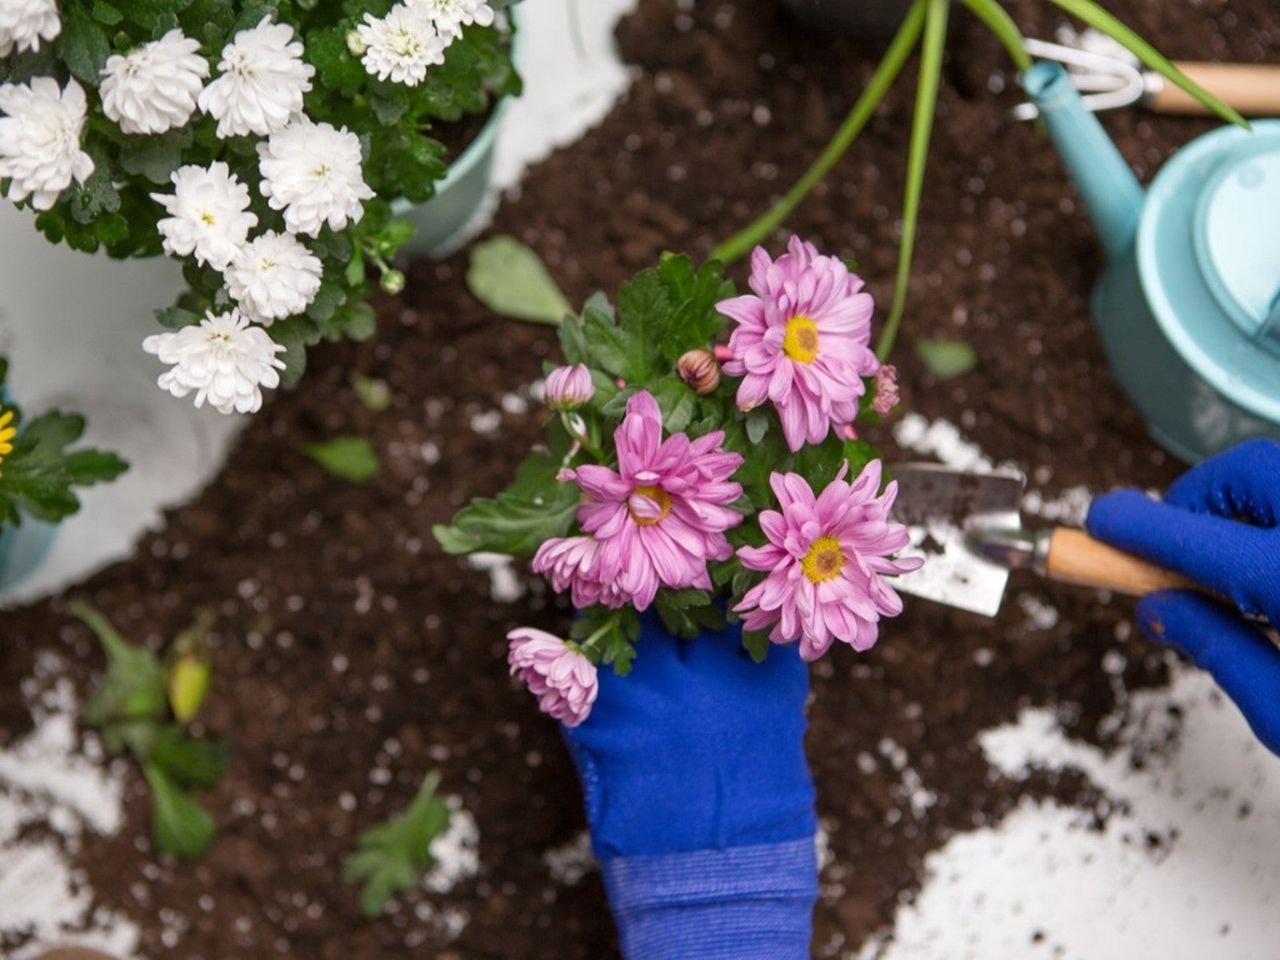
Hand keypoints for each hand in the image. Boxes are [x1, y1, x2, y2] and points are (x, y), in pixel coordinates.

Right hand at [562, 616, 817, 959]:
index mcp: (618, 705)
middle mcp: (671, 688)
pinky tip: (750, 632)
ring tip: (712, 596)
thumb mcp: (599, 770)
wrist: (715, 886)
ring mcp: (728, 690)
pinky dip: (758, 632)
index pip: (603, 622)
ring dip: (713, 599)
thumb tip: (580, 651)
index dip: (609, 600)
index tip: (613, 591)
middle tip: (668, 583)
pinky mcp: (776, 700)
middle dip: (663, 589)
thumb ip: (590, 708)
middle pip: (664, 602)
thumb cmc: (644, 837)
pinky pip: (769, 641)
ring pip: (720, 610)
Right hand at [1087, 439, 1279, 752]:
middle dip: (1196, 499)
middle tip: (1173, 548)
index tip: (1102, 522)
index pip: (1197, 538)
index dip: (1137, 526)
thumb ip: (1218, 653)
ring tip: (1238, 568)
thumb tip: (1159, 609)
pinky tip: (1277, 572)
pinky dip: (1277, 517)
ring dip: (1243, 506)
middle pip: (1248, 472)